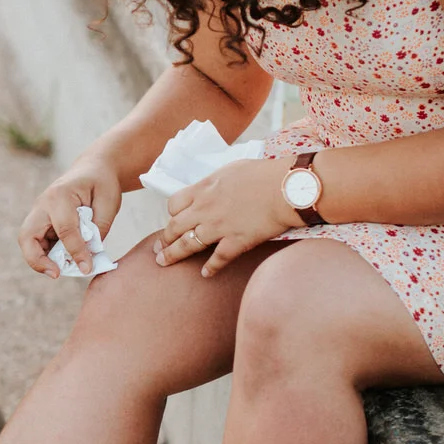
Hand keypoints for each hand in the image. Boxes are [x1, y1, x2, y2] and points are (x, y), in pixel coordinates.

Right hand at [18, 156, 122, 277]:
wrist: (93, 169)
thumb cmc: (102, 183)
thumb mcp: (108, 202)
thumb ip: (99, 228)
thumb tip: (89, 255)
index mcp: (60, 194)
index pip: (65, 229)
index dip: (76, 251)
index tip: (87, 268)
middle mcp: (43, 204)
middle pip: (27, 236)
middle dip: (37, 259)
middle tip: (56, 274)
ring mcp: (39, 213)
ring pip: (28, 241)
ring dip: (41, 259)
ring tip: (62, 270)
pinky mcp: (41, 222)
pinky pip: (36, 242)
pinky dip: (47, 255)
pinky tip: (65, 260)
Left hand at [154, 157, 299, 276]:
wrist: (285, 187)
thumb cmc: (263, 174)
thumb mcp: (231, 169)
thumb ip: (216, 182)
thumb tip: (213, 187)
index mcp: (203, 189)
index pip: (174, 204)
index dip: (171, 215)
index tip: (173, 221)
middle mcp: (205, 209)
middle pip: (174, 227)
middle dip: (164, 240)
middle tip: (158, 249)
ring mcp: (219, 227)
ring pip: (188, 244)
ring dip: (173, 255)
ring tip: (164, 263)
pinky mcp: (236, 241)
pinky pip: (217, 259)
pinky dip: (210, 268)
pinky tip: (205, 274)